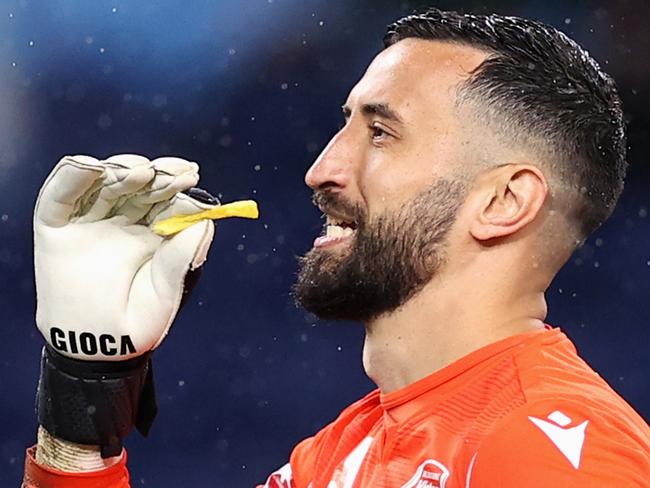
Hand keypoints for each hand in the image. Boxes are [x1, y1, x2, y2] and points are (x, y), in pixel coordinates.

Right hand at [34, 154, 214, 360]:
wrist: (97, 348)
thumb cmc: (138, 322)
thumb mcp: (167, 289)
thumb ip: (183, 255)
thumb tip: (205, 218)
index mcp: (153, 231)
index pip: (164, 196)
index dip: (176, 183)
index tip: (190, 175)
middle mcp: (122, 220)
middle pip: (137, 183)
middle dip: (155, 174)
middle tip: (170, 171)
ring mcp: (90, 220)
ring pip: (104, 182)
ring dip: (121, 170)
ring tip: (140, 171)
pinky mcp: (56, 225)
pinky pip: (62, 194)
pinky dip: (72, 176)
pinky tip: (91, 167)